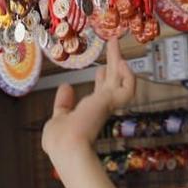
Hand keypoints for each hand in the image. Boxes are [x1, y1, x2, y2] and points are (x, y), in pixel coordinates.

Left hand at [42, 34, 136, 160]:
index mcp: (90, 112)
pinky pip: (128, 87)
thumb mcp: (59, 117)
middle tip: (112, 43)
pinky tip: (121, 62)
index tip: (100, 68)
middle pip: (112, 80)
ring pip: (122, 79)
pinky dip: (128, 75)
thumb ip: (64, 104)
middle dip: (112, 61)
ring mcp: (109, 104)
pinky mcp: (113, 102)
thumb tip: (66, 86)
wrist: (67, 147)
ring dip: (119, 60)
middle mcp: (102, 107)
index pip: (101, 93)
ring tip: (115, 41)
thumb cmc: (60, 140)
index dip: (102, 79)